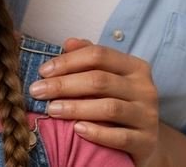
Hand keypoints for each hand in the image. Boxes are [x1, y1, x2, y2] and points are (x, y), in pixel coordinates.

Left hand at [30, 38, 160, 165]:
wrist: (146, 140)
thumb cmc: (122, 104)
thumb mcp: (111, 78)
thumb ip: (91, 59)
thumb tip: (68, 43)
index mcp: (135, 67)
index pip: (100, 55)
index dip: (69, 61)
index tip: (43, 71)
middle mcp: (145, 88)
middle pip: (100, 80)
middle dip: (64, 84)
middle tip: (37, 91)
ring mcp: (147, 115)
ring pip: (109, 108)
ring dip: (76, 108)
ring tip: (51, 110)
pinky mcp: (146, 141)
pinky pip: (120, 137)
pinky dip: (97, 133)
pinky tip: (77, 130)